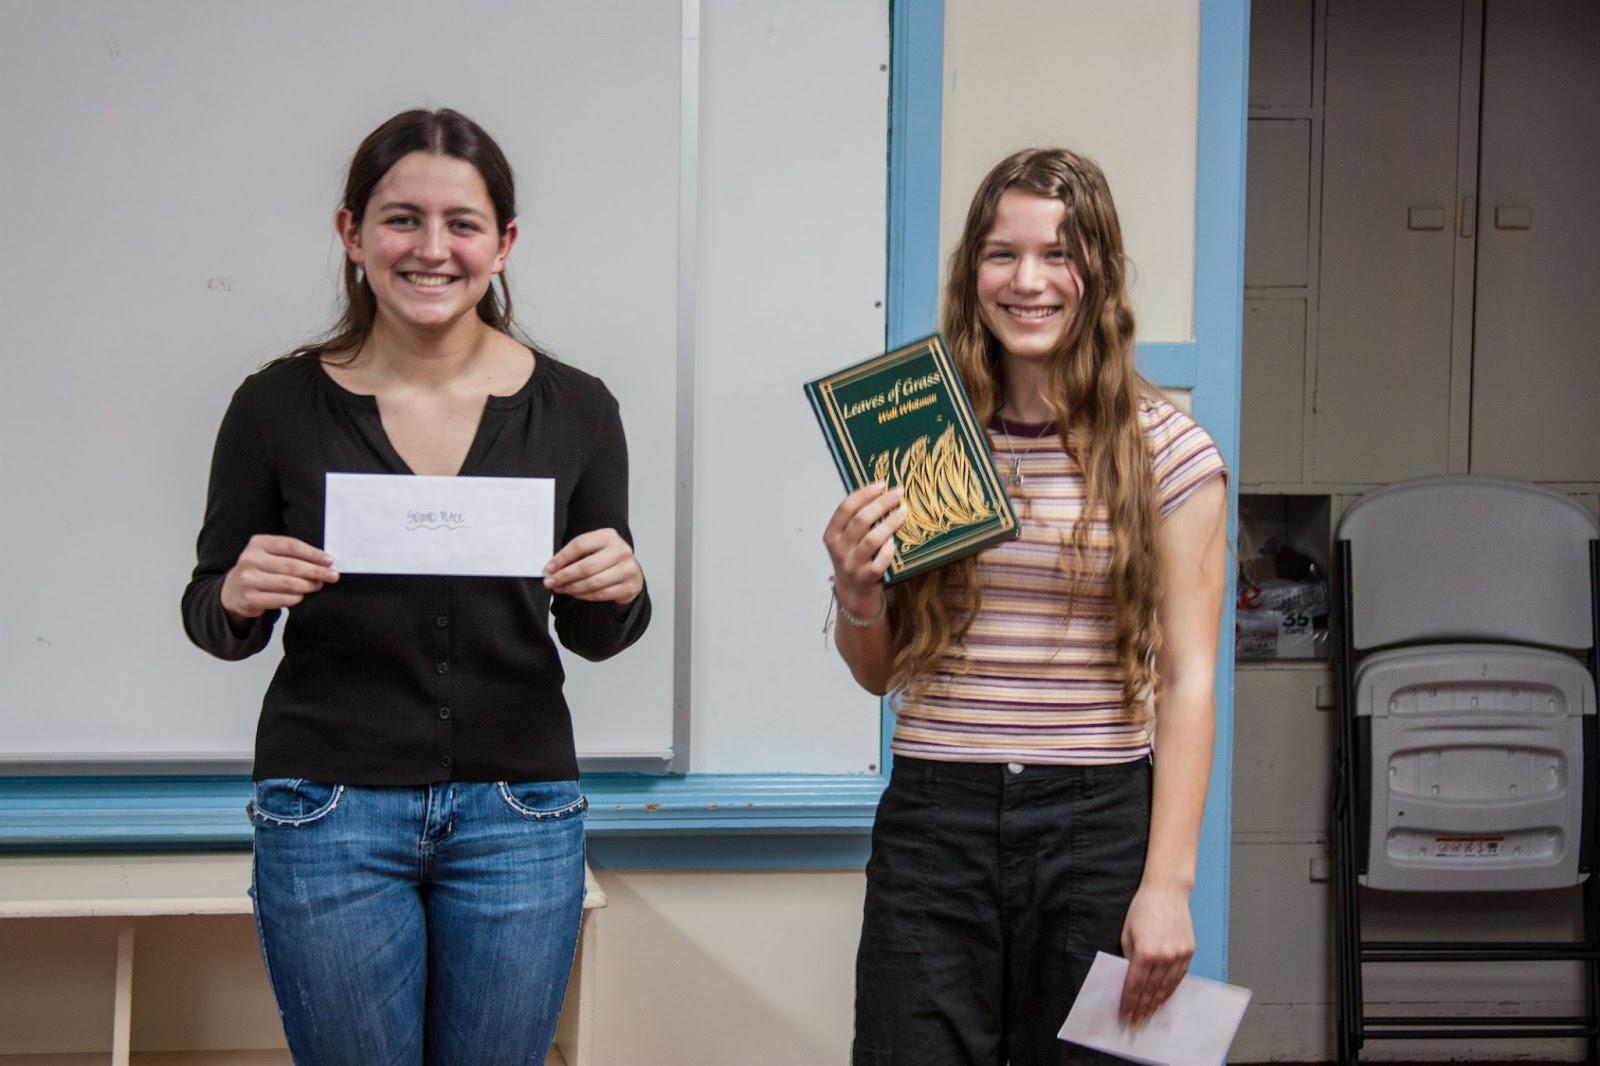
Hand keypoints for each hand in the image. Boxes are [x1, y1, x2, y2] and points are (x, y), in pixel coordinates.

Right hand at [221, 535, 338, 621]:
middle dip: (316, 571)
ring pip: (288, 583)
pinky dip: (296, 598)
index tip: (330, 561)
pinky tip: (302, 596)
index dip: (313, 553)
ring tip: (318, 586)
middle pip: (291, 565)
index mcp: (258, 543)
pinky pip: (281, 599)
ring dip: (308, 586)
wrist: (233, 590)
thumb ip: (292, 555)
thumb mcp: (270, 554)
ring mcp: (248, 580)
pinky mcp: (249, 598)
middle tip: (332, 576)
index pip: (291, 546)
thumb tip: (325, 563)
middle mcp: (250, 559)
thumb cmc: (260, 569)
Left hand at [544, 528, 643, 604]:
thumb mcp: (594, 548)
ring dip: (572, 588)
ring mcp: (627, 569)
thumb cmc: (607, 558)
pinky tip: (575, 593)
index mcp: (608, 536)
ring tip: (561, 589)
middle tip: (551, 582)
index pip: (580, 545)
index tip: (549, 568)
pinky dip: (584, 596)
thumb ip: (575, 555)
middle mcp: (620, 551)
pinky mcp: (628, 587)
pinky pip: (601, 594)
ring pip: (593, 583)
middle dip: (564, 576)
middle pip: (586, 566)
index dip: (562, 558)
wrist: (631, 570)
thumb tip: (552, 568)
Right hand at [822, 483, 904, 616]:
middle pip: (860, 521)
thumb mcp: (846, 540)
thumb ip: (855, 520)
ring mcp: (852, 565)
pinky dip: (887, 551)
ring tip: (903, 511)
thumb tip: (879, 492)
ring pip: (871, 540)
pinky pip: (879, 563)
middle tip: (898, 493)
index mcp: (832, 535)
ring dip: (889, 523)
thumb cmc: (853, 559)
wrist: (853, 594)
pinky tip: (895, 542)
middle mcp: (839, 550)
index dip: (863, 494)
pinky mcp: (866, 579)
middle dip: (881, 503)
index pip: (845, 508)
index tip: (881, 484)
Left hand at [1118, 881, 1195, 1024]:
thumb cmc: (1143, 909)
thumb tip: (1129, 979)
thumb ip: (1128, 958)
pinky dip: (1170, 990)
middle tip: (1136, 1022)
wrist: (1167, 892)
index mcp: (1145, 952)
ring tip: (1148, 1016)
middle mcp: (1163, 957)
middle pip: (1151, 990)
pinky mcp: (1189, 952)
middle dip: (1142, 1008)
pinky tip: (1163, 999)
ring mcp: (1179, 956)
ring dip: (1157, 1004)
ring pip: (1167, 987)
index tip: (1125, 1015)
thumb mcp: (1127, 933)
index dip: (1130, 1002)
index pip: (1135, 985)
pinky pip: (1179, 978)